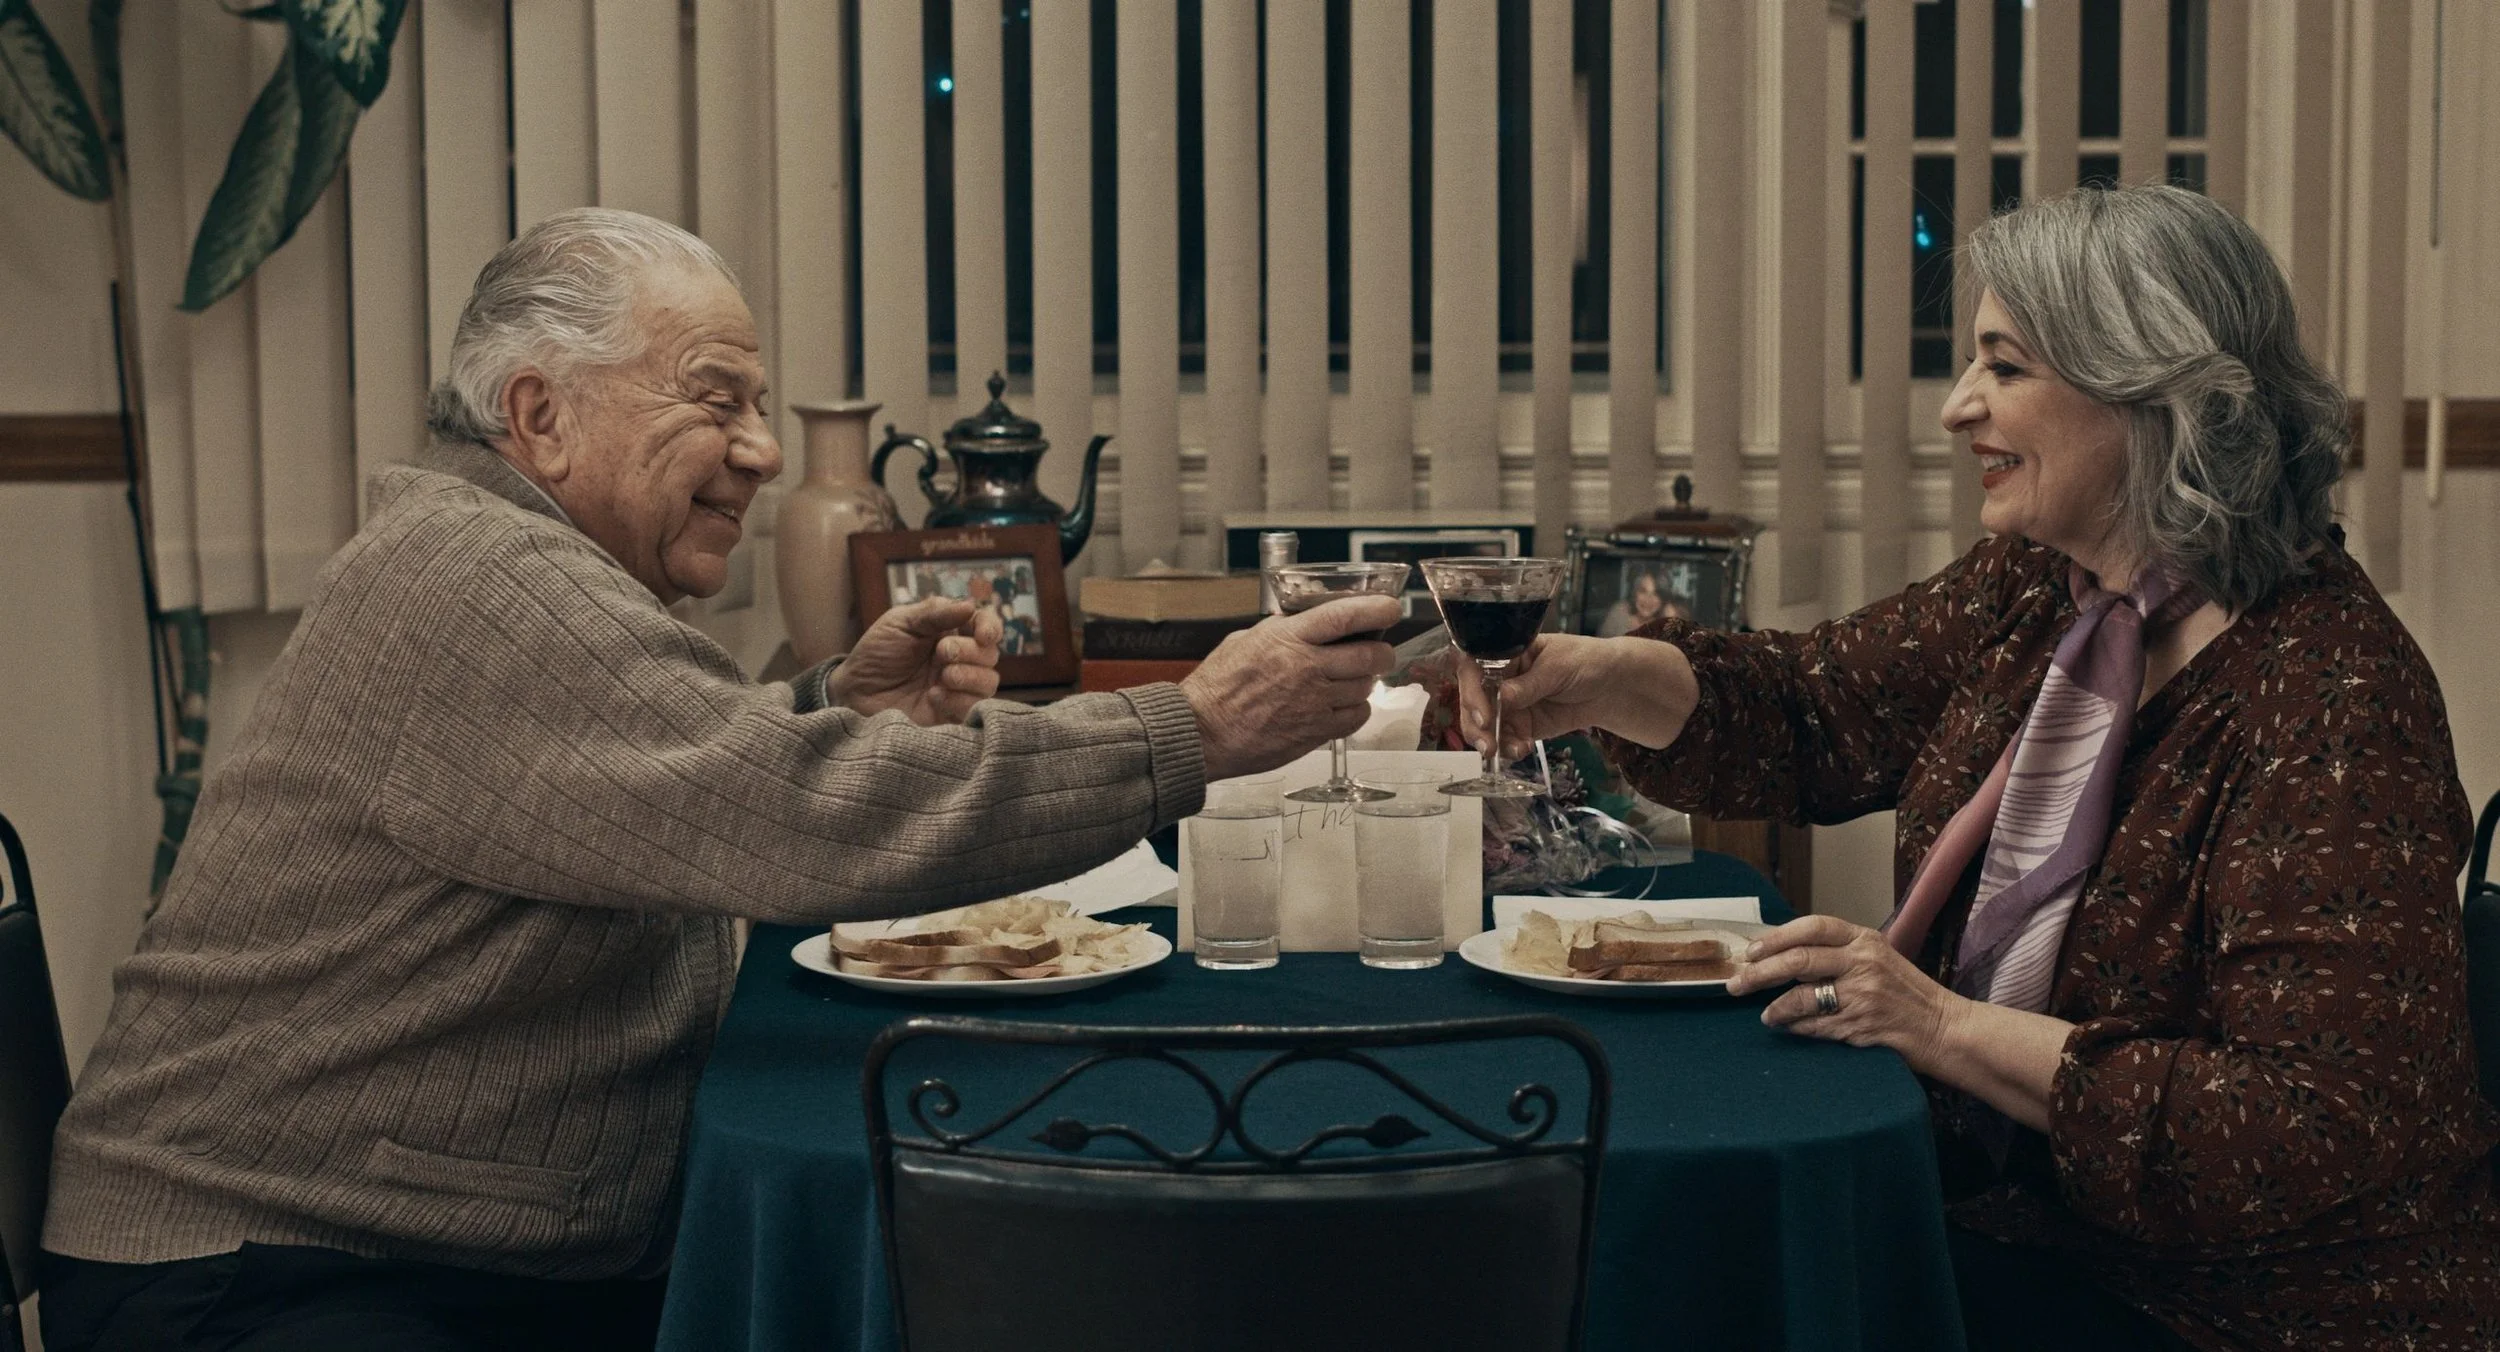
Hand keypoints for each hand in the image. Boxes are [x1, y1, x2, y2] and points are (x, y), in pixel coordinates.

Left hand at [823, 598, 1002, 725]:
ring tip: (942, 677)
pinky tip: (934, 697)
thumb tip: (970, 605)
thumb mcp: (900, 623)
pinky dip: (959, 701)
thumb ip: (934, 613)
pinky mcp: (952, 714)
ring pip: (989, 682)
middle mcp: (959, 660)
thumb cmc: (875, 653)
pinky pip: (975, 708)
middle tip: (942, 652)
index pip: (985, 625)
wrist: (853, 692)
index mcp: (950, 632)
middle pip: (989, 654)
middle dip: (970, 651)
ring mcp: (957, 688)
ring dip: (969, 676)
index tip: (983, 634)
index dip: (991, 627)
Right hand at [1179, 595, 1402, 781]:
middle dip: (1381, 652)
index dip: (1377, 609)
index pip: (1345, 616)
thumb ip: (1279, 632)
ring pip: (1366, 687)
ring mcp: (1315, 702)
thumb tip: (1300, 624)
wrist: (1203, 732)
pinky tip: (1344, 706)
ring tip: (1352, 681)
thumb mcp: (1244, 641)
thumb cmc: (1216, 689)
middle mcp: (1307, 668)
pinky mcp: (1316, 731)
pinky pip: (1356, 717)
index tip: (1390, 608)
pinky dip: (1357, 710)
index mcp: (1288, 638)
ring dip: (1366, 682)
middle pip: (1370, 655)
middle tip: (1379, 652)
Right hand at [1455, 633, 1696, 758]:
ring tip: (1501, 752)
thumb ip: (1530, 684)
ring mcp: (1509, 704)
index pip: (1473, 669)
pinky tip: (1520, 750)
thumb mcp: (1558, 667)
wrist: (1612, 686)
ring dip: (1489, 740)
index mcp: (1504, 653)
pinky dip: (1508, 748)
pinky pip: (1506, 739)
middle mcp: (1500, 679)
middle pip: (1472, 701)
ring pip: (1484, 724)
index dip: (1470, 691)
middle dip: (1475, 724)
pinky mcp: (1522, 725)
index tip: (1482, 714)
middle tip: (1486, 743)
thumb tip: (1501, 697)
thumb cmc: (1585, 661)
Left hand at [1725, 914, 1962, 1072]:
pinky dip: (1797, 1028)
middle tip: (1736, 984)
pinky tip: (1789, 1029)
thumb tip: (1783, 953)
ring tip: (1767, 1015)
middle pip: (1798, 960)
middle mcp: (1863, 963)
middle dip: (1759, 973)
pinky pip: (1816, 1027)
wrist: (1945, 1028)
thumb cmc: (1908, 993)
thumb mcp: (1879, 958)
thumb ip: (1839, 952)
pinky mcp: (1862, 1027)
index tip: (1751, 951)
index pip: (1812, 927)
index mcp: (1865, 940)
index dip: (1776, 937)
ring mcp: (1863, 996)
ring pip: (1802, 997)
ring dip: (1776, 1008)